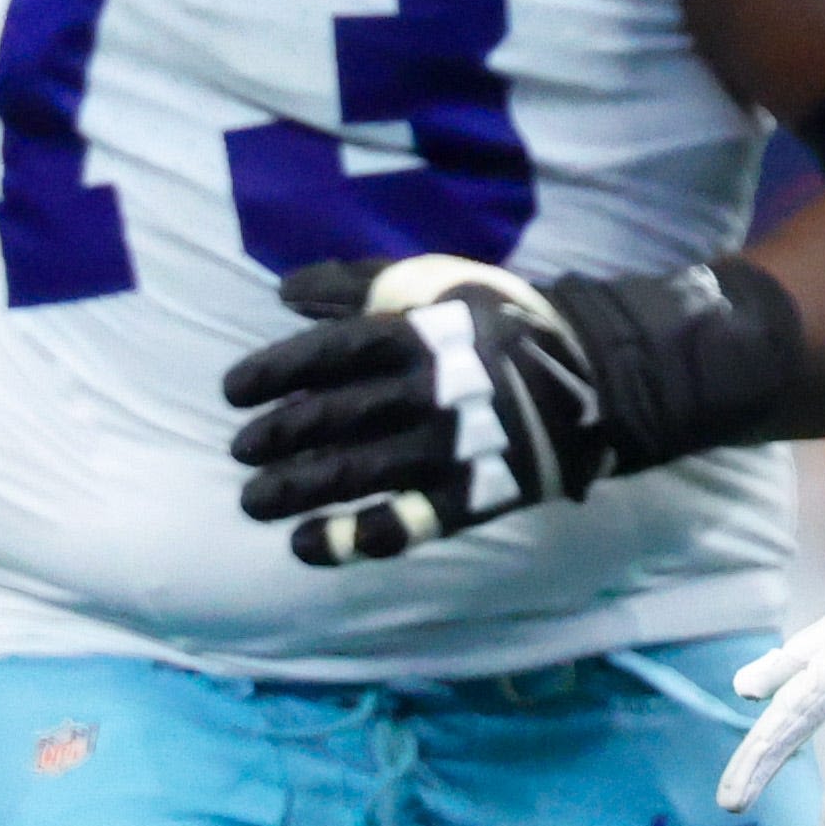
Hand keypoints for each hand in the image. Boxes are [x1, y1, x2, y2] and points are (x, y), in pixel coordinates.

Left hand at [226, 256, 629, 562]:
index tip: (232, 393)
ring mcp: (451, 448)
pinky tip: (308, 546)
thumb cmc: (498, 320)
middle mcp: (429, 391)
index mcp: (418, 333)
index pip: (329, 353)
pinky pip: (407, 524)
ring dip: (297, 489)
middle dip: (278, 436)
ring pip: (359, 471)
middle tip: (239, 452)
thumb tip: (285, 292)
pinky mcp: (473, 495)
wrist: (592, 373)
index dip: (274, 372)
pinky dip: (354, 538)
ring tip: (253, 502)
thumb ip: (360, 283)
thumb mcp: (436, 280)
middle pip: (335, 416)